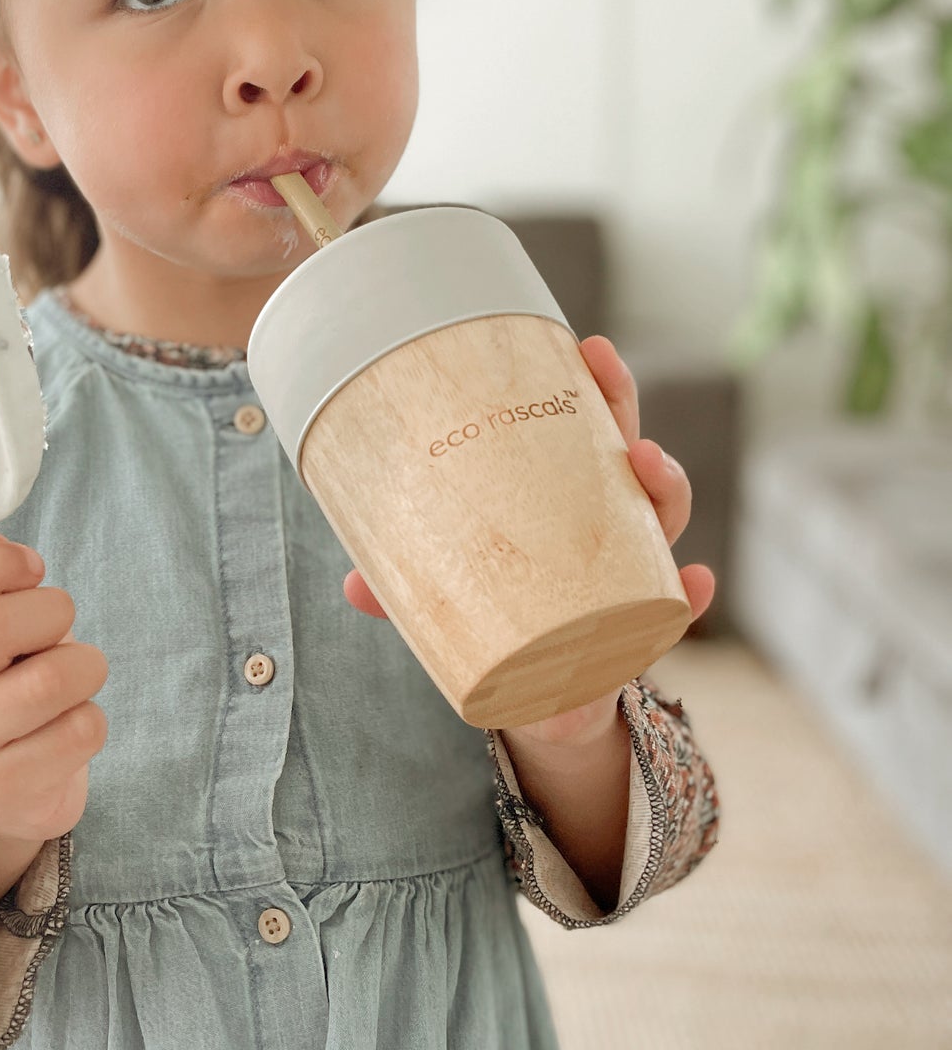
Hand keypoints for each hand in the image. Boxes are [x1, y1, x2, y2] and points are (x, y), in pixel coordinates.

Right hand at [0, 533, 108, 842]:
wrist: (11, 790)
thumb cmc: (7, 686)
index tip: (32, 568)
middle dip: (51, 612)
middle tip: (60, 625)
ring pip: (47, 682)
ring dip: (85, 667)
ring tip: (76, 678)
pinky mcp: (1, 791)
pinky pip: (78, 731)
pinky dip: (92, 719)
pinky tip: (69, 728)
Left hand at [343, 334, 715, 747]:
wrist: (542, 702)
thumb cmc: (498, 625)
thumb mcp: (448, 600)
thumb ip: (407, 593)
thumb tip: (353, 585)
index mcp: (559, 500)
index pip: (580, 430)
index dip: (589, 387)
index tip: (585, 347)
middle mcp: (603, 525)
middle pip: (623, 450)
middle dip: (619, 404)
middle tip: (602, 368)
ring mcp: (630, 573)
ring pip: (659, 516)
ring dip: (663, 483)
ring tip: (646, 464)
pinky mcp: (642, 627)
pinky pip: (675, 606)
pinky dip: (689, 595)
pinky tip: (694, 583)